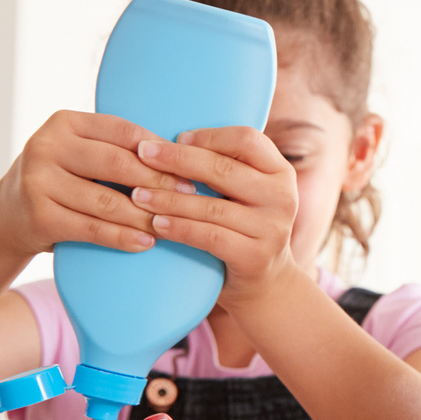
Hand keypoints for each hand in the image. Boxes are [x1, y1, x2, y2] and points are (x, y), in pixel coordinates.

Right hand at [0, 111, 192, 257]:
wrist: (7, 216)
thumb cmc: (62, 180)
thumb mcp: (81, 154)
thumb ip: (116, 149)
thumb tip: (184, 156)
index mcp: (64, 122)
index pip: (123, 131)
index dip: (160, 149)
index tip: (191, 166)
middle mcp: (46, 146)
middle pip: (117, 164)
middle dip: (159, 181)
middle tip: (190, 194)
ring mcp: (37, 181)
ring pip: (107, 201)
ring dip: (145, 215)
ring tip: (174, 223)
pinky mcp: (38, 216)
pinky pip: (91, 228)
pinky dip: (122, 237)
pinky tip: (146, 242)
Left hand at [128, 127, 299, 307]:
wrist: (266, 283)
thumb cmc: (243, 228)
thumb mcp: (246, 193)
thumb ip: (225, 168)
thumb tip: (169, 140)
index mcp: (279, 171)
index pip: (246, 139)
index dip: (209, 136)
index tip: (176, 138)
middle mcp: (283, 196)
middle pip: (224, 169)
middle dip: (177, 160)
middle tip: (142, 153)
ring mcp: (272, 229)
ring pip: (213, 206)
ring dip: (169, 198)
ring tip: (137, 194)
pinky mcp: (256, 257)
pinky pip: (210, 237)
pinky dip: (180, 228)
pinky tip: (156, 223)